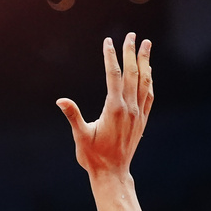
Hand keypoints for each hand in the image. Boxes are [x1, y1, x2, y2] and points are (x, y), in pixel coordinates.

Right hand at [57, 33, 152, 177]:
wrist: (113, 174)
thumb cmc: (93, 157)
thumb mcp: (81, 136)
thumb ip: (73, 116)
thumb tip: (61, 100)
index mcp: (114, 109)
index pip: (113, 75)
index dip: (110, 57)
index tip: (108, 41)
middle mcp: (129, 109)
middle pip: (132, 74)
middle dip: (132, 52)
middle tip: (131, 35)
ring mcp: (138, 115)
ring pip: (144, 82)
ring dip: (145, 62)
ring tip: (147, 46)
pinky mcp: (142, 121)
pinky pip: (148, 96)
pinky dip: (149, 81)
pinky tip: (149, 74)